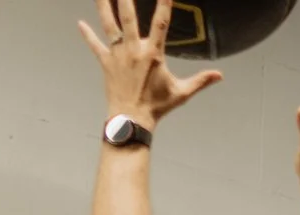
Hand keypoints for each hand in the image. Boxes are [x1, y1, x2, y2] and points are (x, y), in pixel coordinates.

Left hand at [81, 0, 220, 124]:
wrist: (131, 119)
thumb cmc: (157, 106)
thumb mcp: (181, 93)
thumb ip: (200, 81)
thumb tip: (219, 75)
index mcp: (153, 54)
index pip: (161, 24)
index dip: (164, 5)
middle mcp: (134, 50)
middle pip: (128, 18)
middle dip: (125, 0)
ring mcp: (118, 55)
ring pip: (109, 26)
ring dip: (104, 7)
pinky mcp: (106, 62)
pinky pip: (95, 46)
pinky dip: (88, 35)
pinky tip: (80, 24)